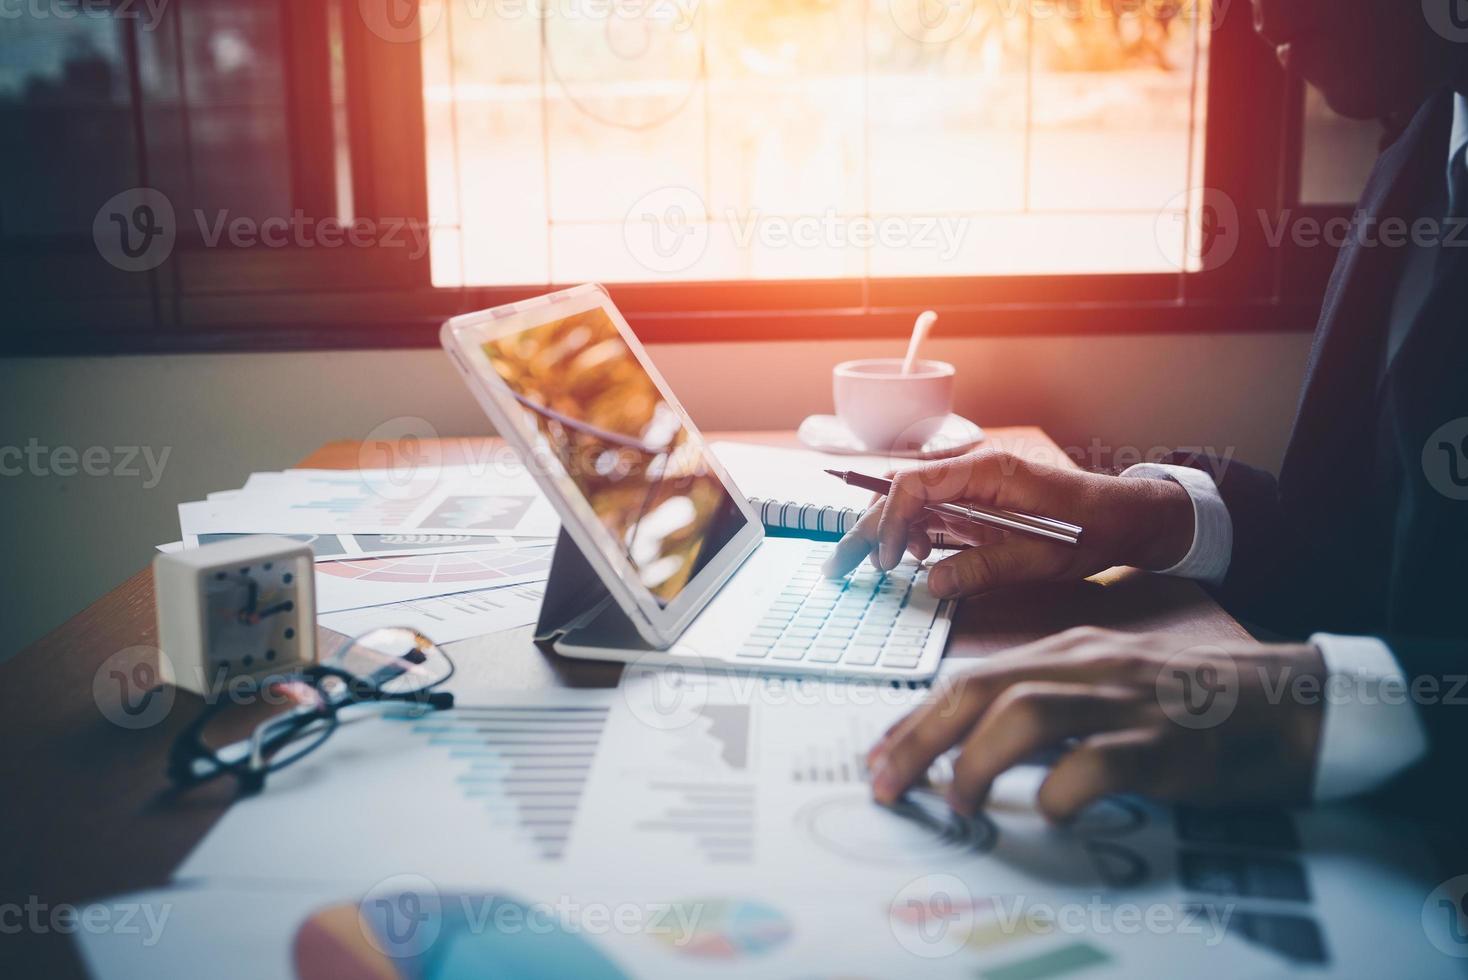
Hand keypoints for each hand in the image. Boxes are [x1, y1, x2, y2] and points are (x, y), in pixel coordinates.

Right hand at [822, 450, 1195, 598]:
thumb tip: (930, 584)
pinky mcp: (974, 505)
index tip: (887, 563)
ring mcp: (971, 488)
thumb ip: (984, 568)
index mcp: (986, 471)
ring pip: (908, 505)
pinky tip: (909, 561)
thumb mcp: (1041, 558)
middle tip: (836, 569)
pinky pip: (929, 516)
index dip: (891, 521)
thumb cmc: (1093, 529)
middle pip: (900, 493)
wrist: (1127, 517)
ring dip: (883, 535)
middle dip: (865, 530)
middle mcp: (972, 472)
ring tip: (867, 570)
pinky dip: (910, 538)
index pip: (915, 484)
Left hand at [867, 628, 1325, 820]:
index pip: (970, 679)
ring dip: (978, 763)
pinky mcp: (1166, 744)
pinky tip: (1052, 814)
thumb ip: (1051, 698)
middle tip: (887, 785)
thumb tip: (980, 740)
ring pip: (1026, 716)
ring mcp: (1126, 702)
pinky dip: (1064, 791)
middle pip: (980, 691)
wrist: (1294, 701)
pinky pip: (1101, 763)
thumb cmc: (1194, 698)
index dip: (915, 719)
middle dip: (920, 739)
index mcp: (1068, 652)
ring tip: (960, 803)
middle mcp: (1086, 667)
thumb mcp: (1110, 680)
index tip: (879, 757)